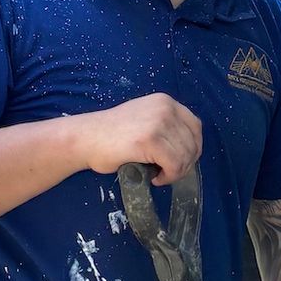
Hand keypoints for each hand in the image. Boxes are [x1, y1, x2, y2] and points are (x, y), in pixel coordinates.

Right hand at [75, 94, 202, 185]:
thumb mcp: (144, 119)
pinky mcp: (150, 140)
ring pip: (185, 156)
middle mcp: (165, 108)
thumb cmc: (110, 135)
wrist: (85, 138)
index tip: (182, 161)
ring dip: (176, 172)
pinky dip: (168, 176)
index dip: (193, 148)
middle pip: (193, 142)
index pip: (195, 126)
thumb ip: (165, 126)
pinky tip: (155, 178)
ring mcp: (158, 123)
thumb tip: (187, 149)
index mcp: (165, 101)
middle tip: (169, 173)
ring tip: (159, 175)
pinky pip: (174, 165)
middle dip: (185, 163)